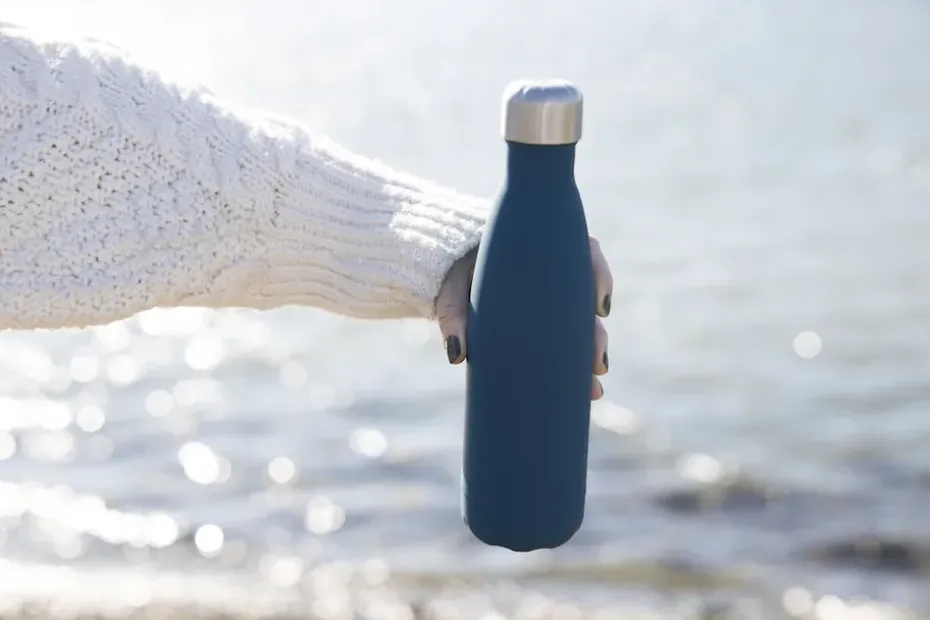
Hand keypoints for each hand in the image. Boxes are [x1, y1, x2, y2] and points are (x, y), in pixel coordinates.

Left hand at [435, 237, 612, 399]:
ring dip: (591, 353)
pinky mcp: (546, 317)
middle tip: (597, 365)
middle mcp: (552, 274)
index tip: (601, 308)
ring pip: (583, 323)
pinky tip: (584, 386)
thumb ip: (453, 318)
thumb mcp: (450, 293)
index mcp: (535, 251)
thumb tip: (457, 354)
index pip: (584, 253)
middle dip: (596, 335)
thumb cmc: (452, 274)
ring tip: (592, 387)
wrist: (449, 272)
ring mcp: (552, 297)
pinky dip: (576, 360)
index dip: (600, 278)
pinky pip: (569, 336)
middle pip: (587, 301)